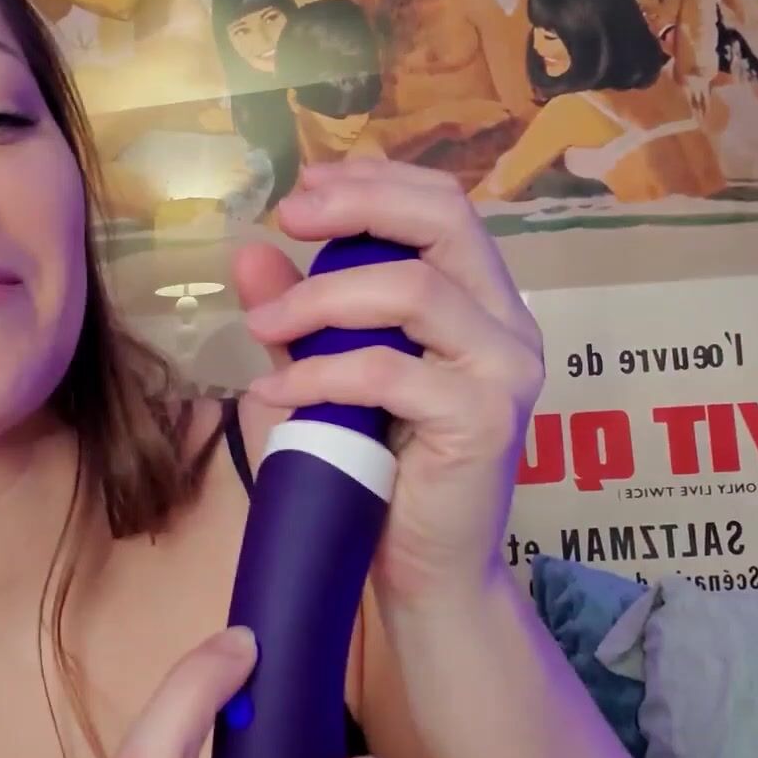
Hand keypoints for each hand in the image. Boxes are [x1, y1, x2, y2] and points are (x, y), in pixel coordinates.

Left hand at [235, 157, 544, 612]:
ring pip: (415, 290)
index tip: (302, 188)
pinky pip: (392, 372)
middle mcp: (508, 322)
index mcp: (482, 299)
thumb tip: (248, 252)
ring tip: (263, 326)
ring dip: (324, 297)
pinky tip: (274, 394)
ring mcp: (506, 370)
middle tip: (287, 217)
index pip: (444, 204)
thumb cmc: (383, 474)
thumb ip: (299, 318)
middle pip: (446, 221)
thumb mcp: (326, 379)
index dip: (375, 180)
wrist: (428, 577)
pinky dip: (321, 375)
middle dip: (360, 205)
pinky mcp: (486, 421)